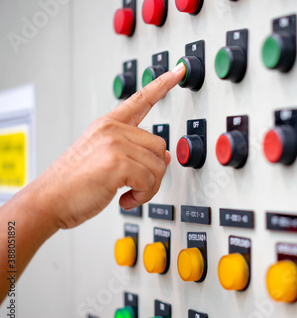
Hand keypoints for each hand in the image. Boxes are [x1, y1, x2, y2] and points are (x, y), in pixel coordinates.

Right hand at [30, 63, 185, 229]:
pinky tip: (125, 199)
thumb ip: (133, 151)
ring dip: (148, 188)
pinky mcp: (118, 162)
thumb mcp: (103, 158)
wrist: (49, 199)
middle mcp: (112, 129)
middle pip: (160, 146)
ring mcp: (115, 143)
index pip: (141, 99)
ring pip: (158, 166)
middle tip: (136, 186)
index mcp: (108, 125)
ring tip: (129, 193)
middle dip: (154, 172)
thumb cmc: (74, 182)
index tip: (178, 70)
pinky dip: (142, 196)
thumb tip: (165, 156)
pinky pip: (149, 181)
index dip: (162, 84)